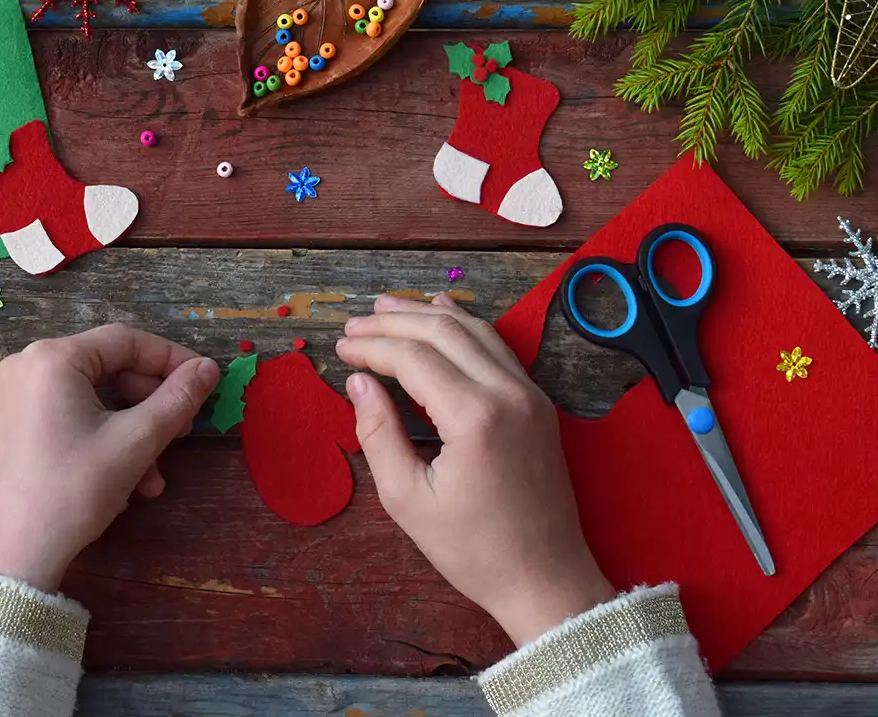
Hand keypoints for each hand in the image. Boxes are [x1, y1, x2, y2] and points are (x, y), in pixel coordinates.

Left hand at [0, 324, 220, 591]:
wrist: (14, 556)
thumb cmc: (75, 490)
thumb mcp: (136, 442)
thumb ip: (177, 398)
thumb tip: (209, 368)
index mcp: (51, 359)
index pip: (126, 342)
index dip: (172, 359)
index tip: (205, 382)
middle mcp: (24, 368)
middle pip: (107, 371)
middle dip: (150, 405)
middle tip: (181, 434)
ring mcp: (10, 399)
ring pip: (90, 400)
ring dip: (130, 432)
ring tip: (154, 476)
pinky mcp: (7, 428)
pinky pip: (66, 417)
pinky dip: (100, 438)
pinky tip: (122, 478)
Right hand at [336, 294, 614, 645]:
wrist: (545, 578)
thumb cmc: (472, 549)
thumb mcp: (407, 500)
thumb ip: (378, 433)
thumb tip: (358, 383)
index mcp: (474, 417)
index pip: (413, 358)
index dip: (371, 347)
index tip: (340, 348)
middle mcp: (508, 393)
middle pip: (443, 332)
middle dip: (393, 322)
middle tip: (353, 324)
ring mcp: (530, 394)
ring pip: (474, 331)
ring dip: (428, 315)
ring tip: (386, 308)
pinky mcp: (538, 404)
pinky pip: (498, 348)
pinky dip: (465, 326)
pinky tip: (443, 313)